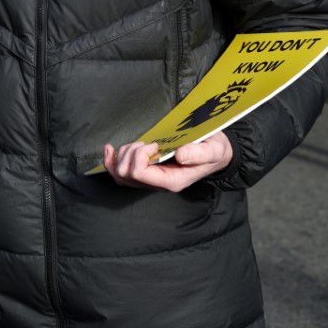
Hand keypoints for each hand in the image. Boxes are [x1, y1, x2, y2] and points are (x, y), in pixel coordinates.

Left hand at [102, 133, 232, 191]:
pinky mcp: (145, 173)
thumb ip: (199, 153)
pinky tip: (110, 149)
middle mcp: (158, 183)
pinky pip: (120, 174)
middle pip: (126, 174)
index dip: (139, 156)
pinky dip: (111, 161)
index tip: (154, 144)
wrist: (216, 154)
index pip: (139, 174)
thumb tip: (179, 155)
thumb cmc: (214, 150)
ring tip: (138, 144)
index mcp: (172, 181)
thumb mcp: (213, 150)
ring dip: (123, 155)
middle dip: (130, 153)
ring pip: (120, 175)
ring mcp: (150, 180)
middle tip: (146, 143)